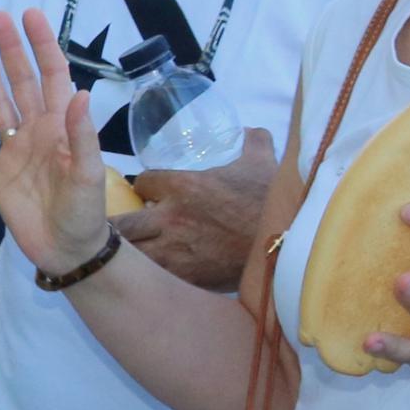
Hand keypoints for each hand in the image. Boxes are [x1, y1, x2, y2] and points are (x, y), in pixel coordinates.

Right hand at [0, 9, 108, 278]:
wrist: (66, 250)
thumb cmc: (85, 213)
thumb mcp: (90, 174)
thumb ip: (82, 136)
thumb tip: (80, 93)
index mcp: (62, 126)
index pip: (53, 74)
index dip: (43, 45)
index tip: (30, 16)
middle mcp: (37, 130)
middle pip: (23, 81)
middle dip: (11, 49)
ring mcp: (15, 150)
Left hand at [120, 131, 279, 292]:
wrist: (290, 241)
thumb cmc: (271, 199)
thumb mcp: (262, 161)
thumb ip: (252, 141)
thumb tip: (249, 130)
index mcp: (184, 186)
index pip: (142, 182)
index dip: (143, 186)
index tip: (150, 192)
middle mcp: (172, 218)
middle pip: (123, 224)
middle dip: (119, 226)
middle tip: (122, 228)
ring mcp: (177, 251)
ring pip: (132, 256)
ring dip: (129, 254)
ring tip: (126, 255)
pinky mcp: (188, 277)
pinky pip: (156, 278)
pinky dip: (152, 276)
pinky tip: (153, 276)